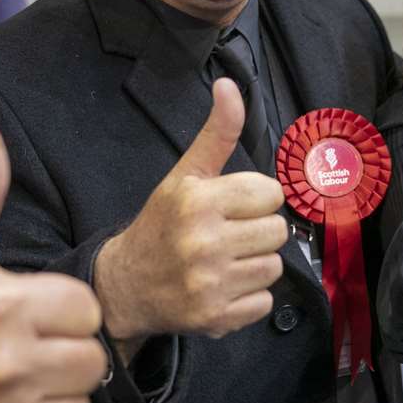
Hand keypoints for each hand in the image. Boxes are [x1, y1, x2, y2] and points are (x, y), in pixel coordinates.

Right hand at [93, 78, 287, 341]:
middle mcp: (204, 242)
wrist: (125, 285)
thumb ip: (216, 133)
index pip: (271, 194)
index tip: (230, 206)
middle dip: (257, 231)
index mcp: (198, 201)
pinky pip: (264, 301)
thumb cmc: (161, 225)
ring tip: (225, 260)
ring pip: (274, 266)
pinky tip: (222, 287)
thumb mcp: (184, 175)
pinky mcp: (215, 318)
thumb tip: (230, 85)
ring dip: (255, 263)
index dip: (255, 199)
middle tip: (229, 235)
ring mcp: (210, 283)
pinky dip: (248, 297)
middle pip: (278, 231)